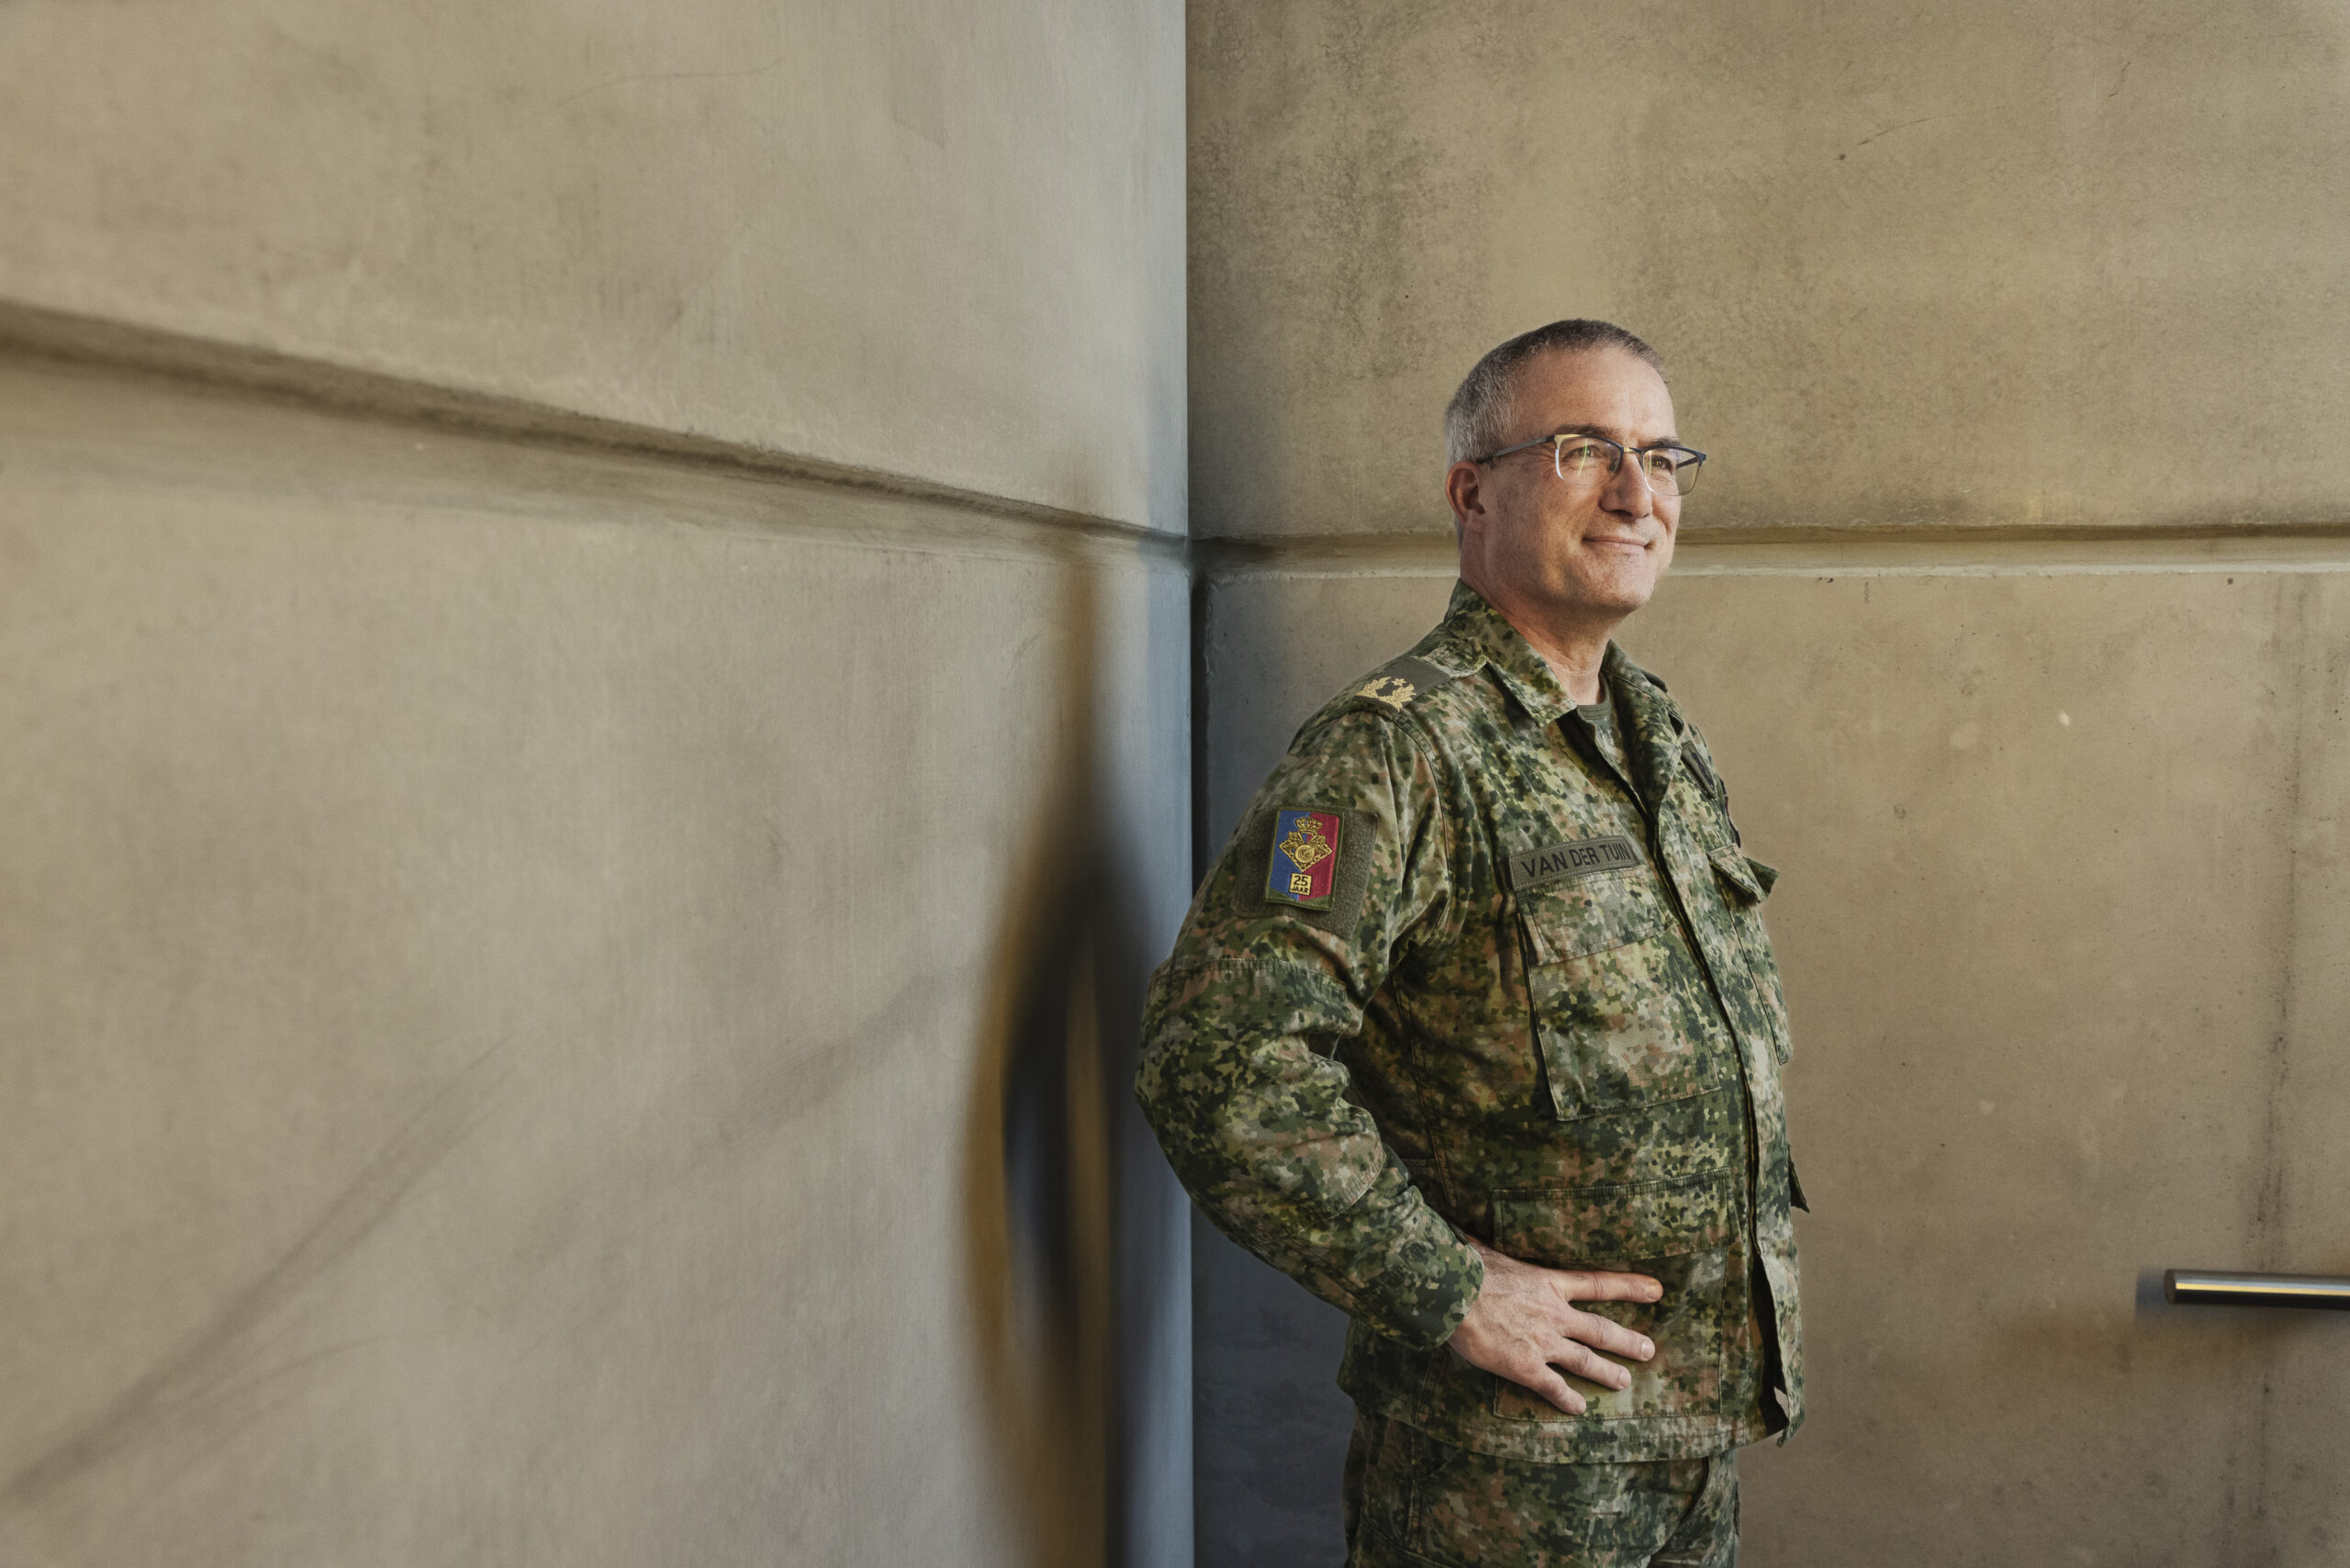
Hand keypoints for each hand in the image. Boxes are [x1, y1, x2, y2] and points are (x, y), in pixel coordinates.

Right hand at [1444, 1241, 1660, 1413]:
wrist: (1453, 1293)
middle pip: (1601, 1330)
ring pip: (1585, 1361)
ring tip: (1623, 1381)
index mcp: (1549, 1282)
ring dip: (1607, 1372)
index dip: (1629, 1287)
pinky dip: (1568, 1399)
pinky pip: (1553, 1387)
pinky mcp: (1526, 1367)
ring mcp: (1543, 1342)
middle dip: (1627, 1341)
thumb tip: (1474, 1233)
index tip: (1656, 1291)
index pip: (1598, 1283)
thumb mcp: (1490, 1249)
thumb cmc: (1467, 1265)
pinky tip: (1579, 1408)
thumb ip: (1495, 1249)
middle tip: (1649, 1351)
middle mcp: (1554, 1314)